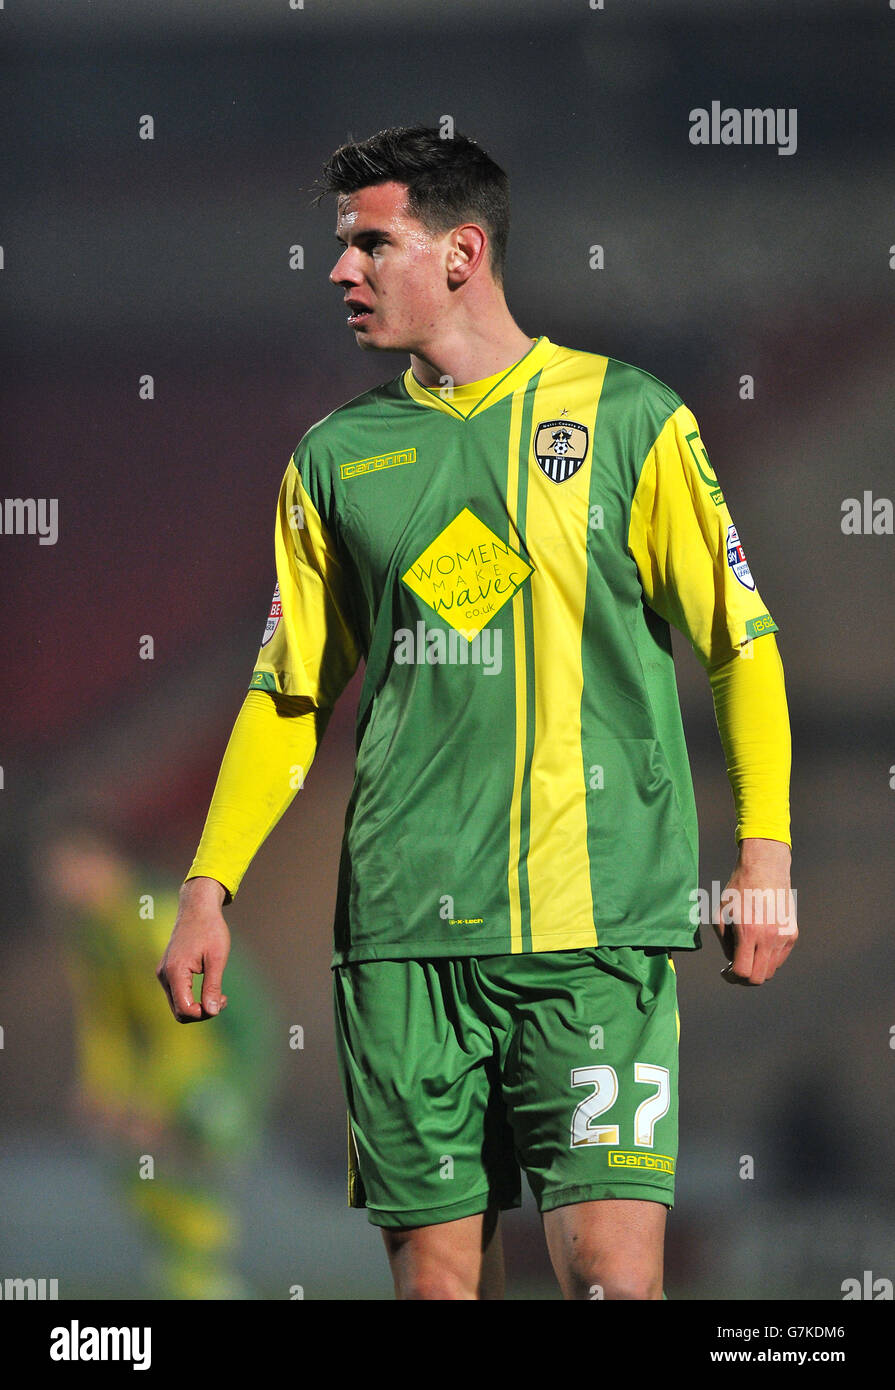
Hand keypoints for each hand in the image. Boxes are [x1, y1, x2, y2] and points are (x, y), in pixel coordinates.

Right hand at [156, 876, 230, 1020]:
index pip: (184, 1009)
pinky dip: (192, 996)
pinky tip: (209, 985)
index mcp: (175, 971)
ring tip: (219, 993)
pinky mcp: (167, 971)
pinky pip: (178, 993)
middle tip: (222, 998)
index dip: (204, 1013)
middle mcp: (164, 975)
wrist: (197, 907)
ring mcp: (163, 973)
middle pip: (179, 1011)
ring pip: (178, 1004)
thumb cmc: (210, 929)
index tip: (221, 1000)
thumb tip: (212, 1012)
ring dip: (198, 1005)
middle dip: (201, 1012)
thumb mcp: (217, 958)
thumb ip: (213, 986)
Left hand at [713, 838, 796, 985]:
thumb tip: (733, 962)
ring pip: (772, 970)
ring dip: (757, 968)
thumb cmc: (738, 889)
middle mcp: (769, 937)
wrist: (765, 867)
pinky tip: (758, 945)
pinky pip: (780, 957)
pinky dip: (768, 958)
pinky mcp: (793, 934)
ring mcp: (784, 936)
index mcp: (749, 931)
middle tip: (734, 969)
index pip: (743, 972)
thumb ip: (725, 942)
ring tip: (746, 955)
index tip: (725, 972)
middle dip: (744, 979)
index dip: (731, 977)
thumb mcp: (721, 913)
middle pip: (759, 978)